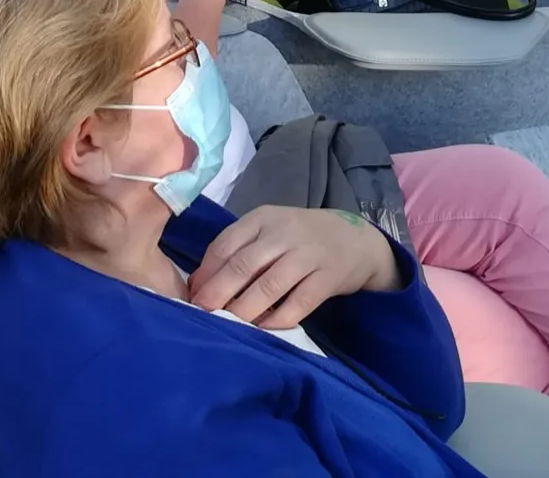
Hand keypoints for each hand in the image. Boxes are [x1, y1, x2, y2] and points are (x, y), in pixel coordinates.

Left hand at [189, 205, 401, 329]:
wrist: (356, 239)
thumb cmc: (302, 236)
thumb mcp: (271, 230)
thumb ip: (239, 249)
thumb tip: (198, 281)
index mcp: (263, 218)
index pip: (227, 243)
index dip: (207, 270)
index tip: (192, 294)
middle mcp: (284, 233)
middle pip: (244, 264)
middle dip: (219, 292)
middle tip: (202, 314)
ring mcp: (307, 254)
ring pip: (268, 285)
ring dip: (244, 309)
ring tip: (228, 326)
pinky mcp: (328, 277)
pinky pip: (299, 302)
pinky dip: (278, 318)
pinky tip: (263, 329)